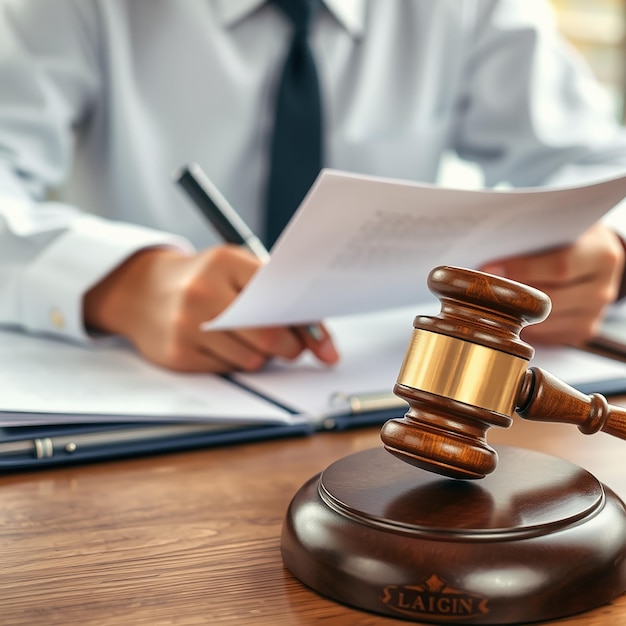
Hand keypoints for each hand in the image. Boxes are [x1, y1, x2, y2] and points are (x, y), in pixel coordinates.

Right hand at [84, 245, 338, 371]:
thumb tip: (315, 336)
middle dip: (292, 348)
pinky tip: (223, 346)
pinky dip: (235, 362)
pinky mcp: (178, 354)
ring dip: (261, 357)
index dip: (309, 327)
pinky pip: (228, 370)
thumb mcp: (233, 268)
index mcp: (225, 262)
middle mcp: (204, 292)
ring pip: (251, 360)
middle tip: (294, 348)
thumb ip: (271, 292)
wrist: (140, 290)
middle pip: (269, 337)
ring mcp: (187, 325)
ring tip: (248, 339)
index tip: (326, 347)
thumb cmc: (201, 278)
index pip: (281, 300)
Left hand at [481, 223, 624, 344]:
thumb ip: (533, 235)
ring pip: (544, 322)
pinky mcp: (582, 331)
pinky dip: (523, 324)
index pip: (559, 267)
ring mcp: (594, 314)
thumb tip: (490, 250)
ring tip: (487, 297)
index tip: (489, 267)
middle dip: (511, 293)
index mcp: (601, 256)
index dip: (521, 269)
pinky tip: (507, 311)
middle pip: (549, 299)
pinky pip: (546, 335)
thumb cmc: (570, 239)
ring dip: (513, 312)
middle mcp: (602, 289)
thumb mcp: (560, 227)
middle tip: (481, 286)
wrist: (597, 258)